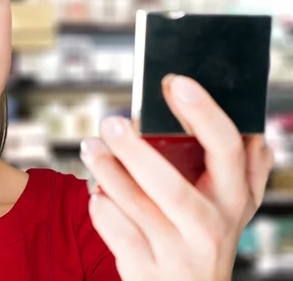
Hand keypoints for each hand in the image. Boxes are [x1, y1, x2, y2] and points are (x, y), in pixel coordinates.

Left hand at [80, 74, 273, 280]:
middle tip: (110, 121)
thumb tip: (254, 133)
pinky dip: (102, 210)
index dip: (202, 113)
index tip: (175, 82)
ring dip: (109, 173)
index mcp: (232, 198)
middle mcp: (209, 226)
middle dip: (136, 151)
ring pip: (138, 208)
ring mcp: (176, 252)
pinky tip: (95, 193)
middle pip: (171, 185)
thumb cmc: (205, 236)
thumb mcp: (234, 207)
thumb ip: (247, 171)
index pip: (225, 148)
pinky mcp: (146, 268)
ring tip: (90, 147)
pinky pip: (118, 234)